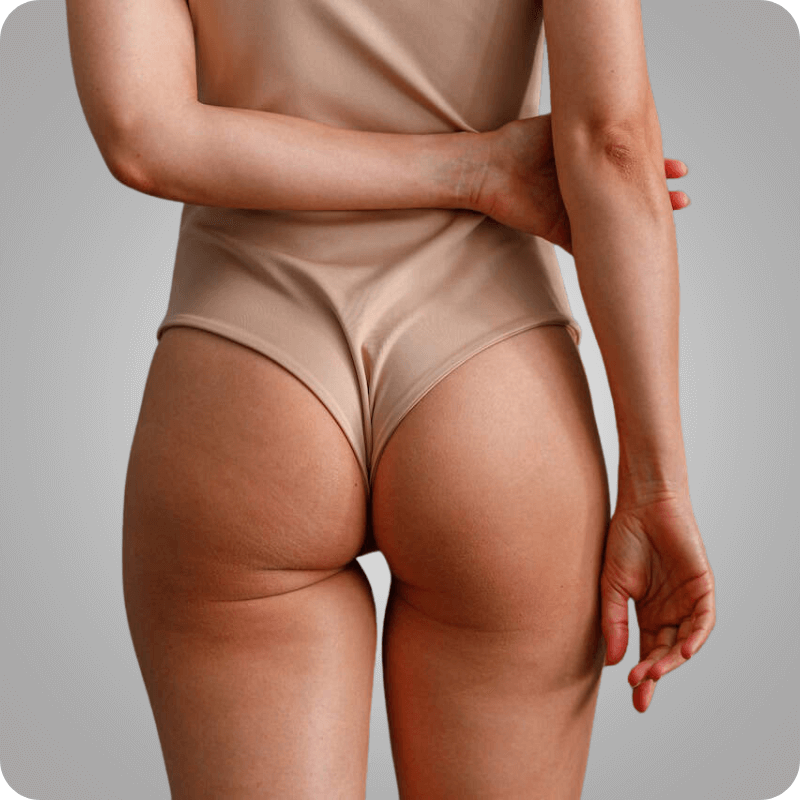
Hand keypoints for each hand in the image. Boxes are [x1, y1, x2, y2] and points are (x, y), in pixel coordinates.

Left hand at [470, 114, 689, 253]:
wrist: (488, 167)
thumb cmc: (520, 142)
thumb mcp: (564, 123)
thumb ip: (593, 120)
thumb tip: (624, 104)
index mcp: (591, 168)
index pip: (630, 171)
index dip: (654, 171)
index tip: (679, 170)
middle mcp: (586, 193)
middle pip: (628, 199)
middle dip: (656, 199)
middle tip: (681, 198)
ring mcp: (575, 214)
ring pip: (615, 224)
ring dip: (639, 224)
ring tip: (665, 217)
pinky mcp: (559, 232)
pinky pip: (588, 245)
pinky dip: (609, 249)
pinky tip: (632, 248)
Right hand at [599, 492, 714, 711]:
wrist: (643, 506)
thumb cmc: (625, 541)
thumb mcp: (612, 587)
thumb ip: (615, 622)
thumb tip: (614, 660)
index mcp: (648, 615)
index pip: (649, 653)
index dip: (643, 676)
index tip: (634, 698)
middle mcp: (670, 613)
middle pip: (667, 653)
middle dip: (656, 674)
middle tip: (641, 689)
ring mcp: (688, 601)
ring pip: (686, 641)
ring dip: (673, 660)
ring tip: (655, 673)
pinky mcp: (702, 587)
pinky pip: (704, 620)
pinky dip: (696, 637)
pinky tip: (683, 652)